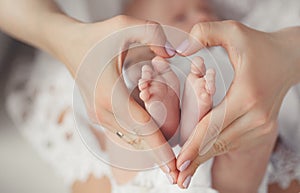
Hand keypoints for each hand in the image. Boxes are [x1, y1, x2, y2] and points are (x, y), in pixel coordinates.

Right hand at [0, 0, 178, 180]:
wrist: (68, 44)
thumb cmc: (96, 37)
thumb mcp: (125, 26)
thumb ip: (154, 35)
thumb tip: (175, 53)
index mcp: (110, 93)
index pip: (142, 127)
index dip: (159, 149)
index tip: (173, 168)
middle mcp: (103, 110)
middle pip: (137, 140)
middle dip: (158, 157)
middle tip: (178, 174)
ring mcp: (99, 115)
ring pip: (130, 139)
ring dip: (149, 149)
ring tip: (168, 163)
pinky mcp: (99, 114)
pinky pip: (122, 133)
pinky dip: (139, 140)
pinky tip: (153, 142)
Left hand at [175, 21, 299, 187]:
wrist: (288, 59)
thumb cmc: (258, 45)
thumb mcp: (233, 32)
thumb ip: (204, 33)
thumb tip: (179, 49)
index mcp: (246, 95)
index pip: (214, 125)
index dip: (194, 145)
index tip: (179, 163)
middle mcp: (256, 116)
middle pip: (218, 143)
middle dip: (195, 161)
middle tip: (177, 180)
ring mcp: (261, 126)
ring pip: (225, 146)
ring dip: (204, 159)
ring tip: (184, 176)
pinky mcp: (261, 129)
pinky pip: (232, 143)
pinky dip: (214, 151)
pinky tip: (200, 160)